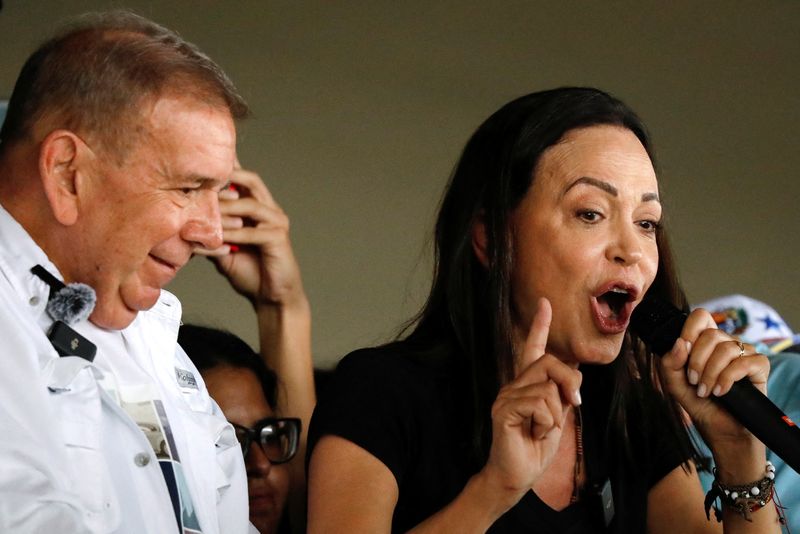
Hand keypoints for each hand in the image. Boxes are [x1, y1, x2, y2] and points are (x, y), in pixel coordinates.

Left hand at [194, 163, 304, 308]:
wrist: (271, 298)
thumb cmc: (250, 272)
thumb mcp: (223, 247)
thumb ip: (210, 231)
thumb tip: (182, 221)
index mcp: (257, 207)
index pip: (242, 179)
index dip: (226, 167)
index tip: (201, 160)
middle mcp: (269, 209)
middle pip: (251, 180)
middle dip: (227, 177)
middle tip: (200, 181)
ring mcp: (276, 222)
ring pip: (250, 204)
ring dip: (225, 208)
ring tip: (203, 214)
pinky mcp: (278, 238)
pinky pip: (252, 232)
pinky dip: (232, 235)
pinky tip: (217, 239)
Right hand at [481, 298, 582, 506]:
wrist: (515, 477)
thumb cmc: (535, 449)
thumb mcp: (557, 416)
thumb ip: (562, 393)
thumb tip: (575, 366)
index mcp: (527, 384)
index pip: (532, 348)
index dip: (540, 325)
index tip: (545, 303)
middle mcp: (513, 384)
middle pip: (550, 362)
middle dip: (569, 382)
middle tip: (573, 404)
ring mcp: (506, 396)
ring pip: (547, 387)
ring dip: (556, 415)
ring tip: (541, 430)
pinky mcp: (503, 409)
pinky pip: (538, 403)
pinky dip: (546, 422)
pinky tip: (533, 433)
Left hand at [659, 308, 769, 454]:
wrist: (721, 432)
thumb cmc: (700, 405)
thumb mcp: (675, 385)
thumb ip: (669, 363)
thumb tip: (680, 342)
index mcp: (705, 343)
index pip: (701, 317)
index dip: (689, 330)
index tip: (682, 351)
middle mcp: (726, 344)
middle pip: (711, 334)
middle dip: (696, 361)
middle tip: (693, 381)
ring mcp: (744, 354)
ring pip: (726, 348)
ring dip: (710, 373)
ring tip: (705, 391)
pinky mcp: (759, 367)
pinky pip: (743, 363)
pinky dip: (727, 379)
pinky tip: (721, 392)